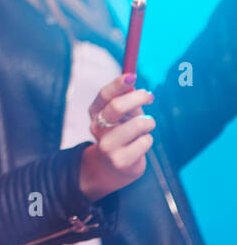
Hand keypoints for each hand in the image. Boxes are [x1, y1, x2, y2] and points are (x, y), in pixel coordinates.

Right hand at [78, 73, 156, 201]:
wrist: (111, 168)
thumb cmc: (121, 134)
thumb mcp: (122, 116)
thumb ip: (128, 102)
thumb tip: (138, 86)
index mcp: (96, 113)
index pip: (104, 95)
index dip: (118, 84)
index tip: (133, 76)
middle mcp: (97, 128)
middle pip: (116, 107)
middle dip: (137, 98)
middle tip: (149, 96)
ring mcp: (107, 146)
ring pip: (136, 125)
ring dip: (148, 122)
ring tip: (147, 125)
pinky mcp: (120, 161)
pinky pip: (144, 142)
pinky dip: (148, 140)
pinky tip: (141, 144)